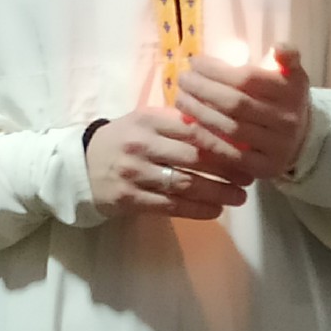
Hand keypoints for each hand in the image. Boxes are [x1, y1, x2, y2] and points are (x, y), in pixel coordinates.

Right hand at [85, 109, 247, 220]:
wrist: (81, 165)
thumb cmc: (124, 140)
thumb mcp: (145, 121)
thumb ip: (178, 122)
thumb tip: (226, 129)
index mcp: (148, 120)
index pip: (194, 129)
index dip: (225, 142)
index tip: (247, 151)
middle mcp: (141, 145)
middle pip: (194, 157)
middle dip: (228, 169)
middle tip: (249, 177)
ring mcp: (134, 173)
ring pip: (185, 184)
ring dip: (217, 192)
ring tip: (240, 197)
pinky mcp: (129, 199)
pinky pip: (170, 206)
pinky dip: (196, 209)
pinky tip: (215, 210)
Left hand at [173, 45, 313, 183]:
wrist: (303, 139)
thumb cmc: (285, 100)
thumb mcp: (293, 74)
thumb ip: (287, 55)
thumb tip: (278, 46)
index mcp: (292, 91)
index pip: (247, 79)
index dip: (216, 70)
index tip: (194, 62)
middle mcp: (287, 120)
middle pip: (235, 104)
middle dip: (202, 90)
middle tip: (182, 79)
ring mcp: (278, 146)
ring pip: (231, 130)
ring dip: (199, 114)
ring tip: (180, 99)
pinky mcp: (267, 168)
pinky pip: (231, 155)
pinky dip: (207, 140)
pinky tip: (190, 126)